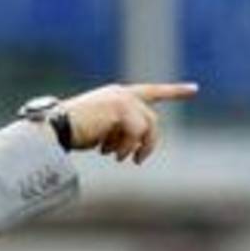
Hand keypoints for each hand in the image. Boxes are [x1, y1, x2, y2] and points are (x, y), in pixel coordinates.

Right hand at [62, 83, 197, 163]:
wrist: (56, 128)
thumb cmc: (72, 132)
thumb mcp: (102, 129)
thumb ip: (121, 129)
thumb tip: (136, 145)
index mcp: (117, 94)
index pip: (151, 92)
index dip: (174, 91)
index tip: (194, 89)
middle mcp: (122, 93)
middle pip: (152, 120)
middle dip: (149, 143)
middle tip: (138, 161)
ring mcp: (122, 99)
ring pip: (146, 128)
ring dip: (133, 148)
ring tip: (117, 157)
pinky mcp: (120, 109)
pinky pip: (135, 134)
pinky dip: (125, 148)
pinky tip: (108, 153)